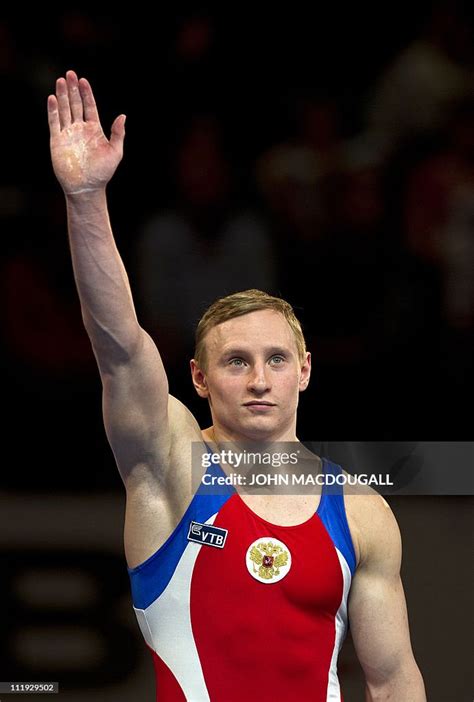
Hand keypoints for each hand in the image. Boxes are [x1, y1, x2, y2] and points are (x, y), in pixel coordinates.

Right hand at [47, 70, 125, 194]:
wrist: (87, 187)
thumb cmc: (103, 172)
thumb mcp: (115, 152)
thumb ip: (118, 134)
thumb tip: (123, 116)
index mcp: (94, 129)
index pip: (89, 106)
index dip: (86, 93)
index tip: (83, 80)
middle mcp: (80, 128)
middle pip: (75, 104)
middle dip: (72, 89)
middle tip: (70, 74)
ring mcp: (68, 133)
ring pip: (64, 110)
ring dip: (62, 95)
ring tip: (60, 80)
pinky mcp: (57, 140)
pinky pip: (54, 122)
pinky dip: (53, 110)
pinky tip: (52, 98)